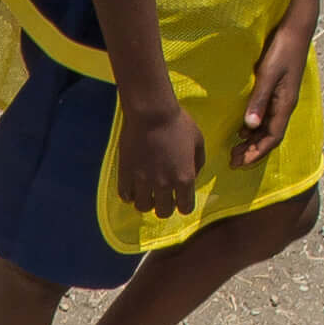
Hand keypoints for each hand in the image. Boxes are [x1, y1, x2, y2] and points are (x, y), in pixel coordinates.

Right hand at [113, 99, 205, 217]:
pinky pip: (125, 195)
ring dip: (146, 202)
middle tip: (161, 196)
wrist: (151, 112)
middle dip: (164, 206)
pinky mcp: (126, 174)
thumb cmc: (178, 123)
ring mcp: (143, 181)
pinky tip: (132, 187)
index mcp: (185, 178)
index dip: (183, 205)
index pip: (186, 208)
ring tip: (146, 192)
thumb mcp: (198, 141)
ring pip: (143, 207)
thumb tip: (193, 175)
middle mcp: (164, 185)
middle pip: (163, 212)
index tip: (179, 199)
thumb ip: (198, 163)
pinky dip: (129, 195)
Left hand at [234, 25, 313, 167]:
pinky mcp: (277, 92)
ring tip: (235, 150)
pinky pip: (266, 117)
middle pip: (269, 137)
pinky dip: (254, 127)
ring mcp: (281, 99)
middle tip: (232, 161)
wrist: (295, 30)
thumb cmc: (282, 50)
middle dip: (252, 151)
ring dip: (252, 141)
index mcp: (285, 105)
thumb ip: (259, 99)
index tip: (239, 163)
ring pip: (267, 128)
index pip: (272, 138)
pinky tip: (241, 130)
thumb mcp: (268, 74)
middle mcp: (284, 106)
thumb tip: (249, 126)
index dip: (256, 153)